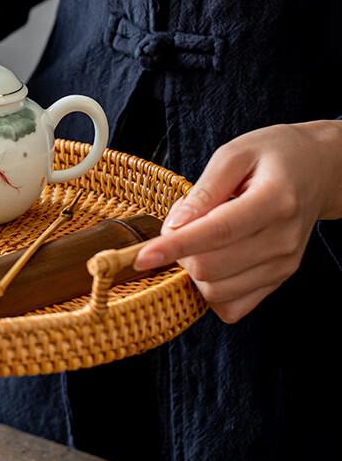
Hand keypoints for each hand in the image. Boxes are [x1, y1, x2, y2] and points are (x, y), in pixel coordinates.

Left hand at [133, 120, 341, 323]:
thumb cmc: (272, 156)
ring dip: (192, 269)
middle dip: (179, 251)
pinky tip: (210, 259)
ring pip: (217, 292)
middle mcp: (282, 240)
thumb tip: (175, 226)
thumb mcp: (233, 154)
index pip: (216, 233)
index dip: (174, 247)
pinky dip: (209, 290)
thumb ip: (203, 191)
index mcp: (274, 201)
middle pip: (211, 268)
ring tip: (201, 235)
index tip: (142, 255)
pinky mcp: (278, 279)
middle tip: (182, 219)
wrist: (318, 170)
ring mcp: (283, 265)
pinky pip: (232, 307)